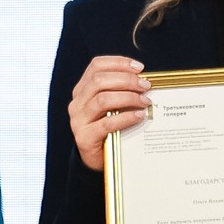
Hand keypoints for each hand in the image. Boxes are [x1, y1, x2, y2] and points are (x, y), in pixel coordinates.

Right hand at [66, 54, 152, 170]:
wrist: (97, 160)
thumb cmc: (109, 130)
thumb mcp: (112, 107)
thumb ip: (120, 92)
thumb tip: (144, 81)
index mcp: (82, 90)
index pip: (96, 66)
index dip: (118, 63)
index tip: (139, 67)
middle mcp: (77, 103)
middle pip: (99, 81)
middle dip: (127, 80)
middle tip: (146, 85)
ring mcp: (79, 120)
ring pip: (102, 100)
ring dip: (128, 98)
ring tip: (146, 101)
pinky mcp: (85, 137)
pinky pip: (107, 124)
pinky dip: (126, 118)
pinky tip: (140, 116)